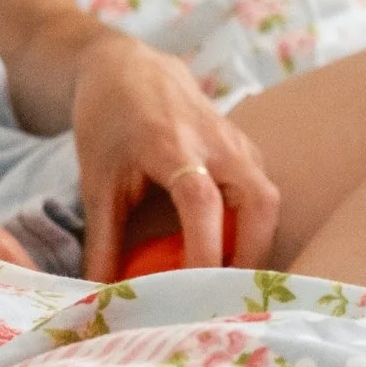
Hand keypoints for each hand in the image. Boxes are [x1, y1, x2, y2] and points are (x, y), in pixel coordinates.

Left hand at [69, 32, 278, 280]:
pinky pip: (263, 192)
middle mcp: (215, 142)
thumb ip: (102, 240)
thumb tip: (101, 297)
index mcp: (171, 145)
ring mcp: (237, 142)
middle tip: (230, 297)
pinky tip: (232, 253)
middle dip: (253, 253)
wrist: (127, 69)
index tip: (195, 291)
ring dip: (258, 243)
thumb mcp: (97, 181)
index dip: (205, 248)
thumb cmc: (109, 125)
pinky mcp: (246, 147)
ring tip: (232, 283)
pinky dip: (254, 227)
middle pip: (259, 200)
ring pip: (268, 198)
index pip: (201, 201)